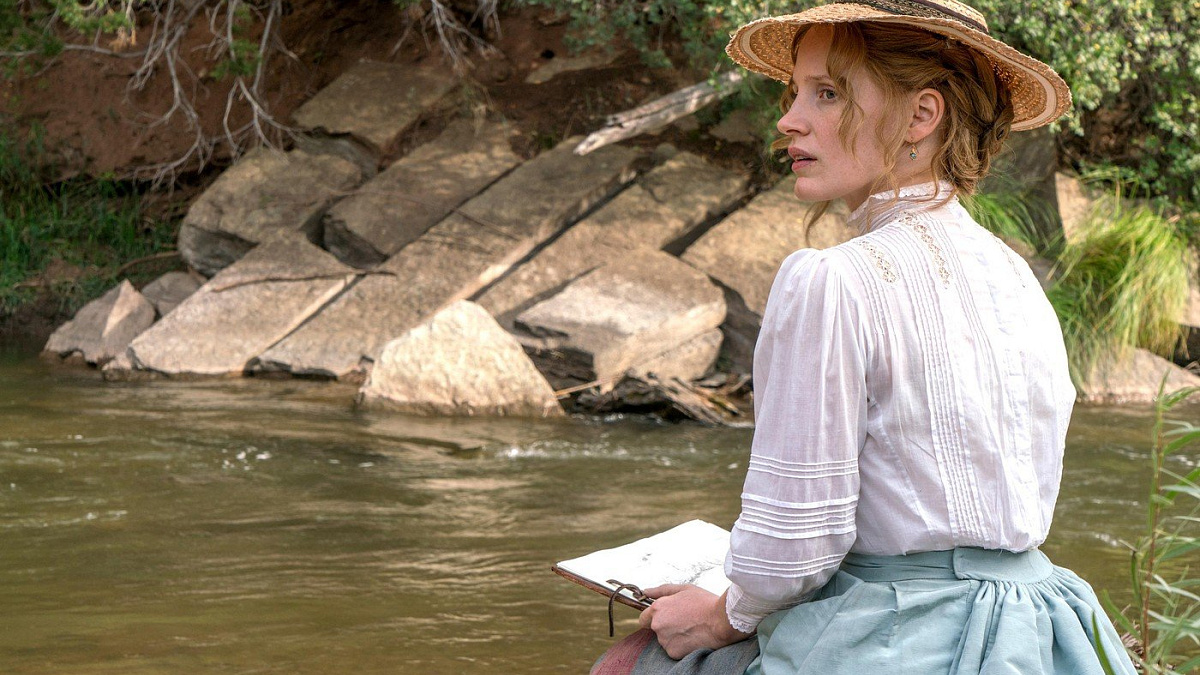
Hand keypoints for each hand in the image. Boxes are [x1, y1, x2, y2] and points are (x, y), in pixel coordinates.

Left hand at [637, 585, 752, 659]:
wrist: (721, 621)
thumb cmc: (705, 603)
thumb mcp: (683, 589)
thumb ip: (661, 590)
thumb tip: (646, 591)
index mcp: (658, 608)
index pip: (643, 618)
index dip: (652, 617)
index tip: (664, 617)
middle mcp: (658, 625)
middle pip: (655, 629)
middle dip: (665, 626)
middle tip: (683, 621)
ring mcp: (665, 640)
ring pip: (665, 639)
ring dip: (673, 635)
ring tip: (691, 628)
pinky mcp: (673, 652)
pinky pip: (673, 649)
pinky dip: (681, 645)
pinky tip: (692, 637)